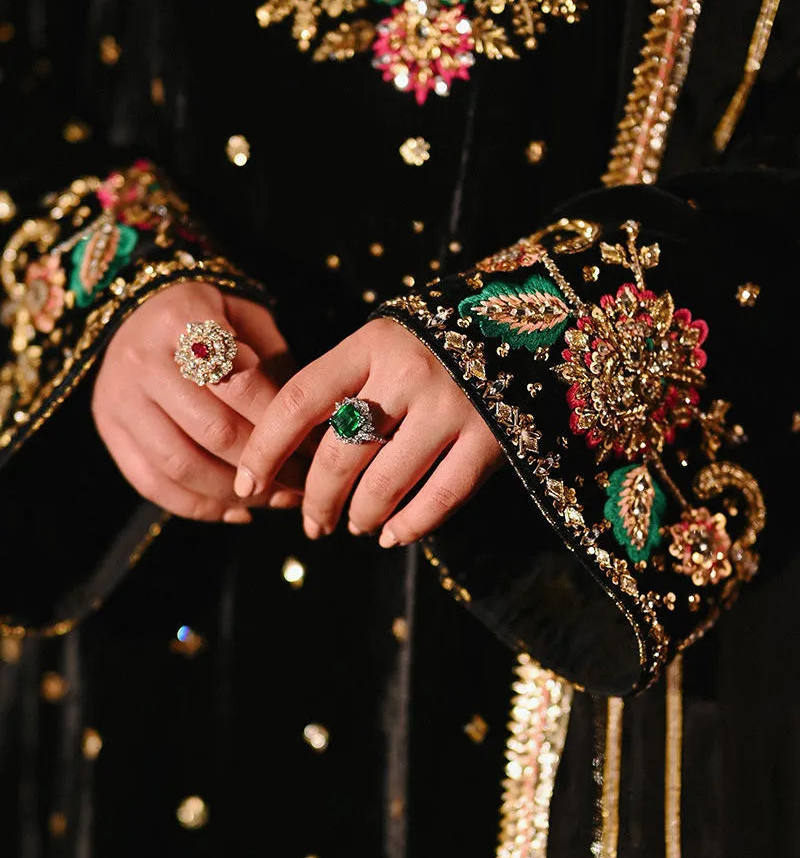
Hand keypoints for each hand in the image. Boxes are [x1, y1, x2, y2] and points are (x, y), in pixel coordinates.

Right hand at [93, 282, 302, 521]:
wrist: (139, 307)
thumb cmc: (211, 318)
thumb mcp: (248, 321)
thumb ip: (275, 370)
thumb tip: (314, 435)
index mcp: (183, 320)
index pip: (243, 385)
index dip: (284, 425)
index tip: (318, 449)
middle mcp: (142, 359)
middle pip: (214, 431)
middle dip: (266, 466)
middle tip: (304, 483)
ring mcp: (118, 397)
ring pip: (181, 466)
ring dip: (236, 494)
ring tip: (276, 500)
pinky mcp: (108, 428)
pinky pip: (152, 484)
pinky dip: (200, 507)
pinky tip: (239, 511)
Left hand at [234, 318, 503, 544]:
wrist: (536, 320)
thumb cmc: (440, 342)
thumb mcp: (388, 343)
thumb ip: (347, 384)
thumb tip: (291, 456)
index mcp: (373, 343)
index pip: (299, 401)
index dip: (265, 449)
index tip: (247, 483)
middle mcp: (410, 371)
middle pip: (339, 453)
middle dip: (316, 499)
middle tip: (312, 522)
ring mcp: (454, 405)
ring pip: (385, 483)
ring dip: (361, 516)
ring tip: (356, 525)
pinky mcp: (494, 436)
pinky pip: (441, 498)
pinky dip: (411, 526)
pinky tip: (394, 536)